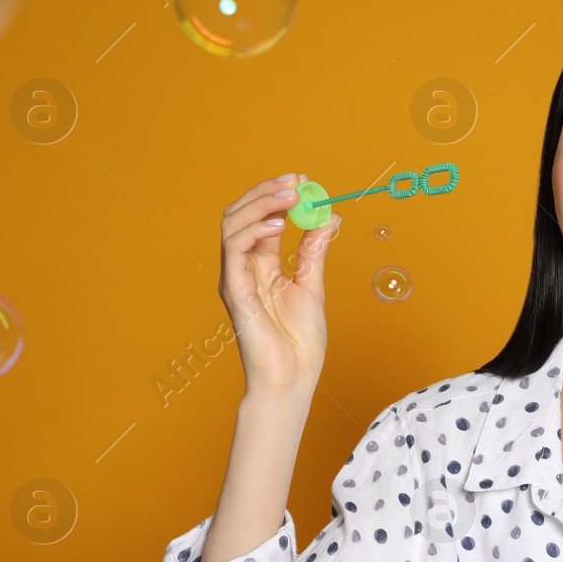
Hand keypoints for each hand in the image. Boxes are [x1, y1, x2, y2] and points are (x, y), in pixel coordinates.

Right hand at [218, 173, 341, 396]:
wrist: (291, 380)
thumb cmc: (298, 343)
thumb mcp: (313, 287)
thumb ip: (315, 252)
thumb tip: (330, 217)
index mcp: (261, 266)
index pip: (262, 218)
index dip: (280, 196)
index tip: (306, 181)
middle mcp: (243, 268)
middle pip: (242, 214)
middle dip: (268, 191)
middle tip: (298, 181)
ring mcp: (235, 278)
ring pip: (232, 225)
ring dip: (261, 203)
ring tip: (291, 195)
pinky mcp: (234, 291)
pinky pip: (234, 250)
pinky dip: (254, 230)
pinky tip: (279, 224)